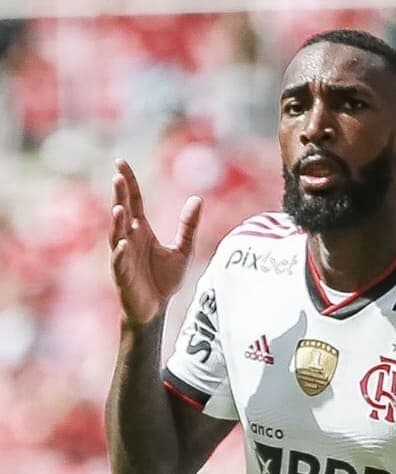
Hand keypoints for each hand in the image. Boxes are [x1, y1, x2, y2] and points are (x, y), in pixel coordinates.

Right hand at [109, 159, 202, 326]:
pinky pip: (119, 262)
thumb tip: (198, 199)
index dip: (127, 183)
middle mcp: (128, 238)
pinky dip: (120, 254)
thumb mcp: (183, 249)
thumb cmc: (165, 278)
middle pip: (122, 212)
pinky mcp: (122, 275)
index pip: (132, 201)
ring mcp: (123, 256)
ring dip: (116, 222)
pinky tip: (122, 244)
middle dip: (119, 195)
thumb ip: (188, 225)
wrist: (157, 308)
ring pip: (116, 235)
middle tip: (117, 177)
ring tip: (118, 209)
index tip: (120, 162)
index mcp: (140, 230)